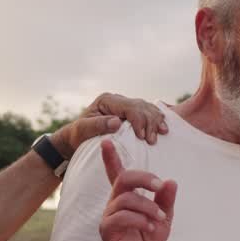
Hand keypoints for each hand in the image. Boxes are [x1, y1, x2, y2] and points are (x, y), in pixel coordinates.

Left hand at [50, 95, 166, 158]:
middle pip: (141, 106)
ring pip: (147, 108)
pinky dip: (156, 118)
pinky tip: (163, 127)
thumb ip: (98, 125)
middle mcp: (117, 100)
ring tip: (162, 133)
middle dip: (149, 122)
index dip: (138, 121)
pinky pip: (148, 112)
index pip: (129, 107)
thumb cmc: (77, 136)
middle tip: (152, 140)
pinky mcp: (129, 113)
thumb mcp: (83, 131)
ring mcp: (124, 105)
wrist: (76, 139)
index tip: (142, 137)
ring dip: (156, 120)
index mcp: (107, 100)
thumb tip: (117, 122)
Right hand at [99, 138, 176, 240]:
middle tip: (161, 186)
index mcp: (127, 197)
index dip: (111, 157)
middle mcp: (115, 203)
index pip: (117, 173)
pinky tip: (150, 227)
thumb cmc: (146, 240)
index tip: (106, 140)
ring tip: (159, 217)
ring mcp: (109, 215)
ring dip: (147, 205)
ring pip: (126, 198)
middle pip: (124, 178)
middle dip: (145, 178)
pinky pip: (121, 216)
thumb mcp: (163, 218)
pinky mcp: (106, 229)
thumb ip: (166, 201)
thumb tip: (171, 181)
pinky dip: (140, 219)